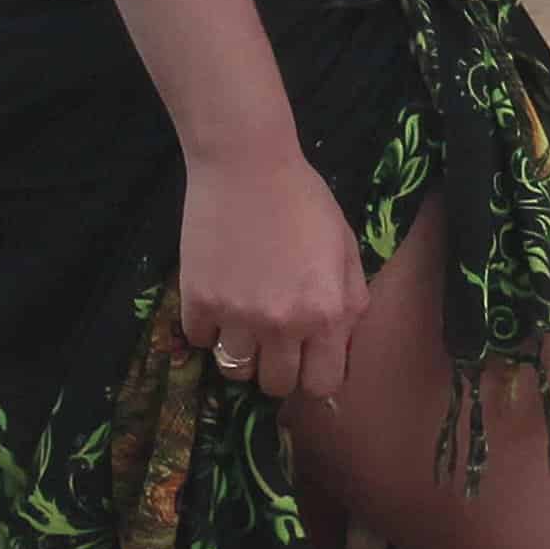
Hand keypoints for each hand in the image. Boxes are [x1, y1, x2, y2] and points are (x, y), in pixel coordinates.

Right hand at [177, 145, 366, 403]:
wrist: (246, 162)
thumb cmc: (303, 199)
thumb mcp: (345, 247)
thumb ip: (351, 301)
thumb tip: (341, 345)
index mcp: (326, 313)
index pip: (323, 385)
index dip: (315, 375)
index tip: (306, 358)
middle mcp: (283, 325)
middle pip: (276, 386)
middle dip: (277, 367)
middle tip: (272, 338)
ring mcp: (236, 316)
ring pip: (235, 371)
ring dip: (241, 351)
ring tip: (241, 320)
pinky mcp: (198, 301)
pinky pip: (200, 341)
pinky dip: (207, 328)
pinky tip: (216, 298)